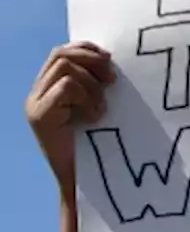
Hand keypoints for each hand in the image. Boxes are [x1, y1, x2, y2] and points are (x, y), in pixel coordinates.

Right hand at [25, 42, 114, 198]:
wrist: (87, 182)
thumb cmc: (101, 144)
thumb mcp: (99, 105)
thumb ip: (96, 83)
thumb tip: (112, 57)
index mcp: (48, 88)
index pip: (62, 51)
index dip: (87, 49)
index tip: (112, 60)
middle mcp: (36, 93)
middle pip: (61, 54)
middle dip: (93, 60)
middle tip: (113, 81)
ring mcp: (34, 104)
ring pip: (65, 68)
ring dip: (92, 83)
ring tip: (102, 106)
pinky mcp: (40, 117)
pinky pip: (67, 87)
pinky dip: (88, 98)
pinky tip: (96, 117)